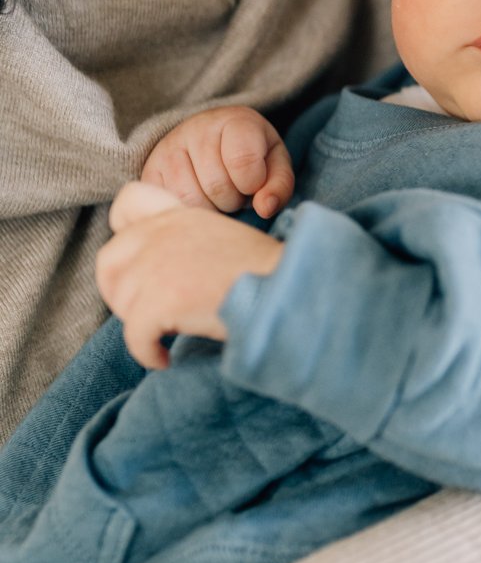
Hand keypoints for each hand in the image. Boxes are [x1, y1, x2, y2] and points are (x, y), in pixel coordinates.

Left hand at [95, 181, 283, 367]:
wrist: (290, 290)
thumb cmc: (269, 275)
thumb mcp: (224, 238)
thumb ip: (187, 242)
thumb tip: (162, 273)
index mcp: (182, 215)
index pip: (127, 202)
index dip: (122, 235)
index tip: (136, 266)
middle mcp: (164, 233)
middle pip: (109, 261)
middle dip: (118, 292)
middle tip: (143, 313)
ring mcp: (159, 266)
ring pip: (121, 301)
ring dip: (139, 324)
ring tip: (166, 335)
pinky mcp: (162, 300)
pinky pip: (134, 335)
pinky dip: (146, 353)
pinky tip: (164, 360)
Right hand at [143, 106, 293, 219]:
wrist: (211, 140)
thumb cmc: (251, 156)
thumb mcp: (274, 164)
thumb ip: (279, 185)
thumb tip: (265, 209)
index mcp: (236, 120)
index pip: (243, 162)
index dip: (252, 184)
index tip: (253, 183)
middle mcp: (198, 127)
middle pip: (217, 186)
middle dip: (233, 200)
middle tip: (235, 191)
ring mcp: (169, 146)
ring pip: (192, 199)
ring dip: (211, 209)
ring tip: (217, 196)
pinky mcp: (150, 169)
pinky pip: (169, 204)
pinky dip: (189, 212)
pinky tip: (198, 199)